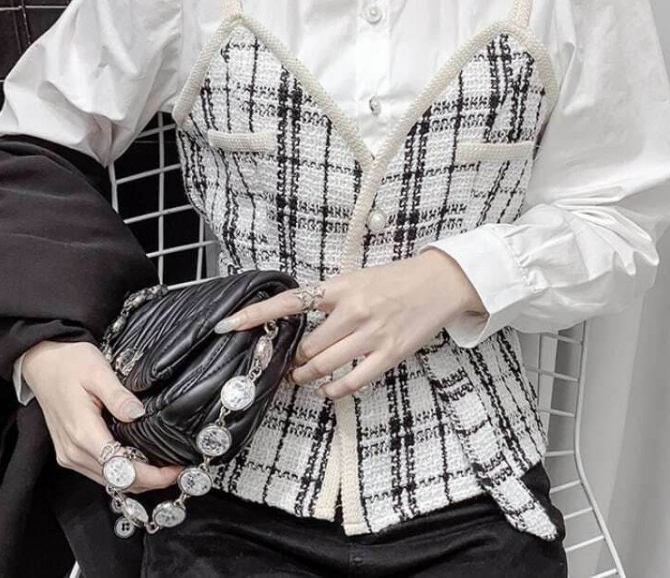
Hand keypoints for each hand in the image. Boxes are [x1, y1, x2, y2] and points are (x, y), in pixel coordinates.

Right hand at [22, 340, 181, 493]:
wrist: (41, 360)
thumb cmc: (69, 362)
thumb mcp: (98, 371)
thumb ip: (118, 396)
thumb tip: (138, 414)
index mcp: (83, 433)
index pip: (122, 470)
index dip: (152, 476)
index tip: (175, 471)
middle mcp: (74, 451)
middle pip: (117, 481)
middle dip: (150, 481)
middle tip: (176, 471)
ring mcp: (69, 454)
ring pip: (108, 481)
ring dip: (136, 480)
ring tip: (163, 469)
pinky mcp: (68, 452)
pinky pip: (98, 472)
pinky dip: (121, 474)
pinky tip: (138, 463)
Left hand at [212, 249, 486, 399]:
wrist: (439, 283)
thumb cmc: (395, 280)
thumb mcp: (358, 279)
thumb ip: (329, 297)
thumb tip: (298, 316)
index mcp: (341, 287)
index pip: (290, 301)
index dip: (257, 313)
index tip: (230, 324)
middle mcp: (353, 310)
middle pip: (307, 345)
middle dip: (294, 359)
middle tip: (287, 363)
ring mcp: (372, 334)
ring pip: (324, 365)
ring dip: (307, 376)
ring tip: (302, 377)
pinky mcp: (389, 354)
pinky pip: (353, 380)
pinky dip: (334, 389)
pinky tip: (327, 389)